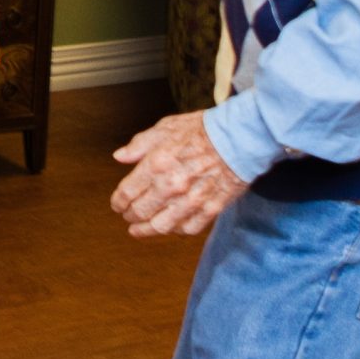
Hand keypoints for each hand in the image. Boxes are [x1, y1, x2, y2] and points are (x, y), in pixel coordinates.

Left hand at [110, 112, 247, 236]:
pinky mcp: (211, 208)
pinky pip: (188, 229)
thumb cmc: (204, 130)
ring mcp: (191, 200)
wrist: (242, 137)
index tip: (117, 205)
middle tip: (127, 216)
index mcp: (156, 164)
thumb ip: (139, 145)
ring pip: (161, 226)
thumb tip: (119, 157)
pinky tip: (169, 228)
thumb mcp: (165, 128)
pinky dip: (175, 231)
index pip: (126, 194)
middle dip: (129, 216)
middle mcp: (171, 186)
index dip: (118, 203)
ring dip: (146, 231)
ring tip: (139, 230)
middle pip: (140, 212)